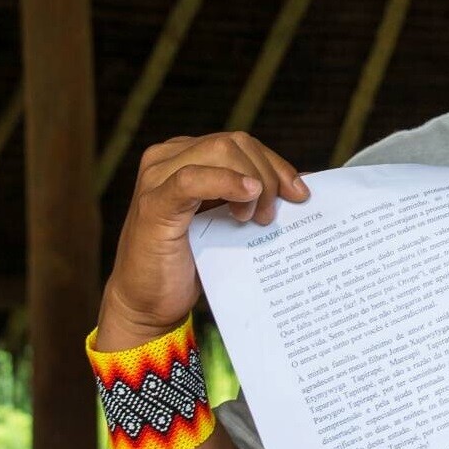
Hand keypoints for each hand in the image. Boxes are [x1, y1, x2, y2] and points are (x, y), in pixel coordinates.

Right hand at [97, 131, 307, 348]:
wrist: (147, 305)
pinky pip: (192, 178)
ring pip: (219, 151)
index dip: (274, 163)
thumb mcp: (224, 220)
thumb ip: (250, 196)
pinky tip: (248, 196)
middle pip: (234, 143)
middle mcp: (166, 158)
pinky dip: (226, 181)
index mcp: (184, 156)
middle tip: (272, 213)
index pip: (239, 143)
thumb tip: (301, 182)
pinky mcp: (152, 203)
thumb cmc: (189, 262)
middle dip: (266, 173)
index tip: (300, 193)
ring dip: (252, 179)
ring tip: (256, 216)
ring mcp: (156, 178)